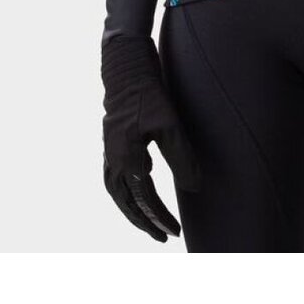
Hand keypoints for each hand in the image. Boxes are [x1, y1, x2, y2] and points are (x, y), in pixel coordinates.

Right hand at [102, 35, 202, 241]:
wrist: (125, 66)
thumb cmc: (150, 93)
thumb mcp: (171, 124)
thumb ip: (182, 158)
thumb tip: (195, 188)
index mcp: (126, 158)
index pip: (145, 199)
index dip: (161, 217)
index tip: (175, 231)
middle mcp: (113, 159)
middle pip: (127, 202)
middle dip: (145, 222)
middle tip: (163, 236)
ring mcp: (108, 150)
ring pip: (116, 193)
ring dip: (132, 211)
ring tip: (147, 222)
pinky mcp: (110, 142)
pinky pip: (112, 179)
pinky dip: (122, 193)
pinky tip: (134, 192)